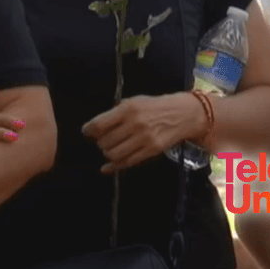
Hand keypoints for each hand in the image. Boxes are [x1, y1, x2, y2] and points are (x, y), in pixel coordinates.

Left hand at [82, 93, 204, 173]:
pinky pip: (127, 162)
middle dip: (99, 142)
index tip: (86, 133)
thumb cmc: (154, 107)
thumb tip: (95, 127)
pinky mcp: (151, 151)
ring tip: (110, 148)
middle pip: (105, 141)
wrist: (182, 114)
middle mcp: (135, 124)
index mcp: (128, 109)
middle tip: (102, 140)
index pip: (99, 124)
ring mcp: (144, 139)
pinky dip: (114, 166)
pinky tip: (107, 167)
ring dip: (107, 153)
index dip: (88, 131)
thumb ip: (116, 112)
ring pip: (113, 154)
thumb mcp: (134, 102)